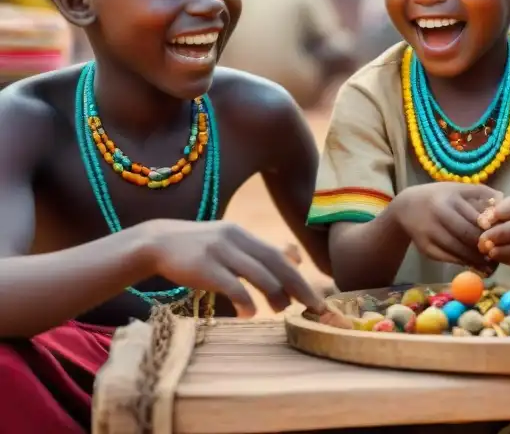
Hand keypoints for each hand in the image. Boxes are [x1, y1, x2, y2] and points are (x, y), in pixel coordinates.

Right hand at [141, 220, 324, 317]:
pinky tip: (249, 314)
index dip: (300, 274)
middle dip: (299, 286)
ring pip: (260, 275)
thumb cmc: (197, 248)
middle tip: (314, 307)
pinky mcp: (204, 267)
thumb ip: (256, 251)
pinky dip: (246, 302)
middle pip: (276, 264)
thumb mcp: (228, 241)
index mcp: (243, 234)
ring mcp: (220, 252)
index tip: (314, 293)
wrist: (156, 242)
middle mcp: (236, 239)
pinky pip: (233, 287)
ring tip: (281, 309)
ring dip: (275, 295)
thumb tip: (294, 259)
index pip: (280, 255)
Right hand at [393, 182, 502, 268]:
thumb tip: (504, 200)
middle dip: (484, 247)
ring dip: (476, 259)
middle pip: (467, 236)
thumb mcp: (458, 188)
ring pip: (458, 250)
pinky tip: (473, 264)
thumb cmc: (440, 197)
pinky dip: (463, 262)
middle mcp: (438, 214)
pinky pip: (448, 258)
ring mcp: (430, 233)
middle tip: (498, 255)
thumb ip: (481, 192)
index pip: (476, 219)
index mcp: (450, 198)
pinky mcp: (425, 248)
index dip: (491, 231)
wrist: (407, 207)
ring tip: (489, 264)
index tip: (502, 238)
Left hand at [477, 196, 509, 267]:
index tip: (483, 221)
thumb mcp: (504, 211)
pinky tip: (497, 258)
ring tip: (489, 252)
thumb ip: (491, 214)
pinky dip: (508, 260)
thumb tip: (481, 222)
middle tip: (482, 241)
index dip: (497, 213)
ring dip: (503, 251)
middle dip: (497, 235)